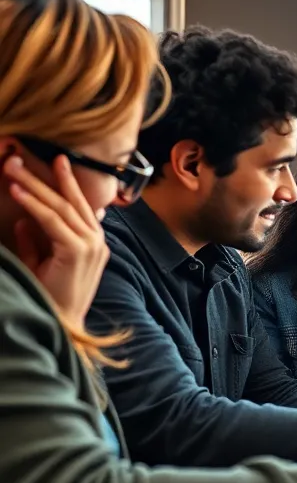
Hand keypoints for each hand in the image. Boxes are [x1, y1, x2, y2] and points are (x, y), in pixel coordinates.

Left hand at [5, 154, 109, 328]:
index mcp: (93, 243)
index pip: (79, 206)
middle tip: (21, 158)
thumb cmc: (50, 298)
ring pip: (60, 207)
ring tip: (13, 169)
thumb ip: (34, 242)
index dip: (66, 183)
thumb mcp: (40, 264)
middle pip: (70, 201)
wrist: (62, 324)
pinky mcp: (78, 251)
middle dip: (46, 177)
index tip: (56, 162)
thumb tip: (23, 221)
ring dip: (34, 185)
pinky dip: (34, 204)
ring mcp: (91, 245)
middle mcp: (96, 240)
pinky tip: (18, 193)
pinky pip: (52, 221)